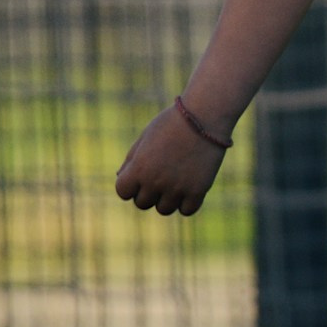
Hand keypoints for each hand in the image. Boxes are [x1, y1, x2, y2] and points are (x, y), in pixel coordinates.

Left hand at [115, 101, 230, 215]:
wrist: (205, 116)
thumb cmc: (172, 123)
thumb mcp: (145, 138)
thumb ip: (131, 160)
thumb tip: (122, 179)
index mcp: (138, 168)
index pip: (123, 192)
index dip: (130, 184)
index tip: (141, 173)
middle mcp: (155, 181)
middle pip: (143, 203)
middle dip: (149, 191)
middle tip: (162, 174)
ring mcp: (177, 188)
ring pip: (164, 209)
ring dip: (167, 199)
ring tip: (176, 181)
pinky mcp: (198, 190)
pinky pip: (187, 210)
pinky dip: (187, 203)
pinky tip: (190, 188)